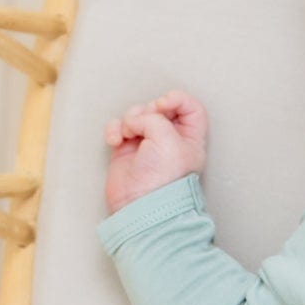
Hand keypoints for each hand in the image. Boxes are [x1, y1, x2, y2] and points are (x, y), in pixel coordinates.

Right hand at [104, 91, 207, 214]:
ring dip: (130, 120)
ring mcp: (147, 144)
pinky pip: (118, 127)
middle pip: (159, 107)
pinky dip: (114, 130)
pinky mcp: (126, 150)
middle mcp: (169, 140)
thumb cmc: (161, 179)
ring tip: (129, 136)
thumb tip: (137, 119)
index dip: (177, 99)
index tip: (164, 105)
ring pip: (136, 115)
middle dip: (149, 110)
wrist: (137, 205)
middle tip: (145, 124)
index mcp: (190, 139)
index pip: (191, 107)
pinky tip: (115, 141)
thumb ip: (155, 117)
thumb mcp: (168, 139)